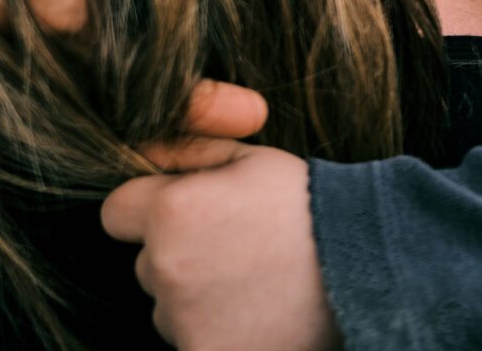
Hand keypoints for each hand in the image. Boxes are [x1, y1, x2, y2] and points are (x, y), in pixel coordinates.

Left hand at [103, 89, 339, 350]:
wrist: (365, 266)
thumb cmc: (308, 204)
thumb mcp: (249, 157)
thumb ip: (186, 148)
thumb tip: (140, 151)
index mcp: (172, 211)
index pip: (116, 213)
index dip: (149, 210)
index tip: (188, 215)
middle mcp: (166, 267)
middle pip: (145, 264)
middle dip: (179, 256)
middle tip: (238, 249)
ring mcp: (182, 321)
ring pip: (168, 308)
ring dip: (197, 299)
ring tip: (256, 283)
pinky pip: (190, 341)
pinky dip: (217, 332)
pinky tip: (257, 314)